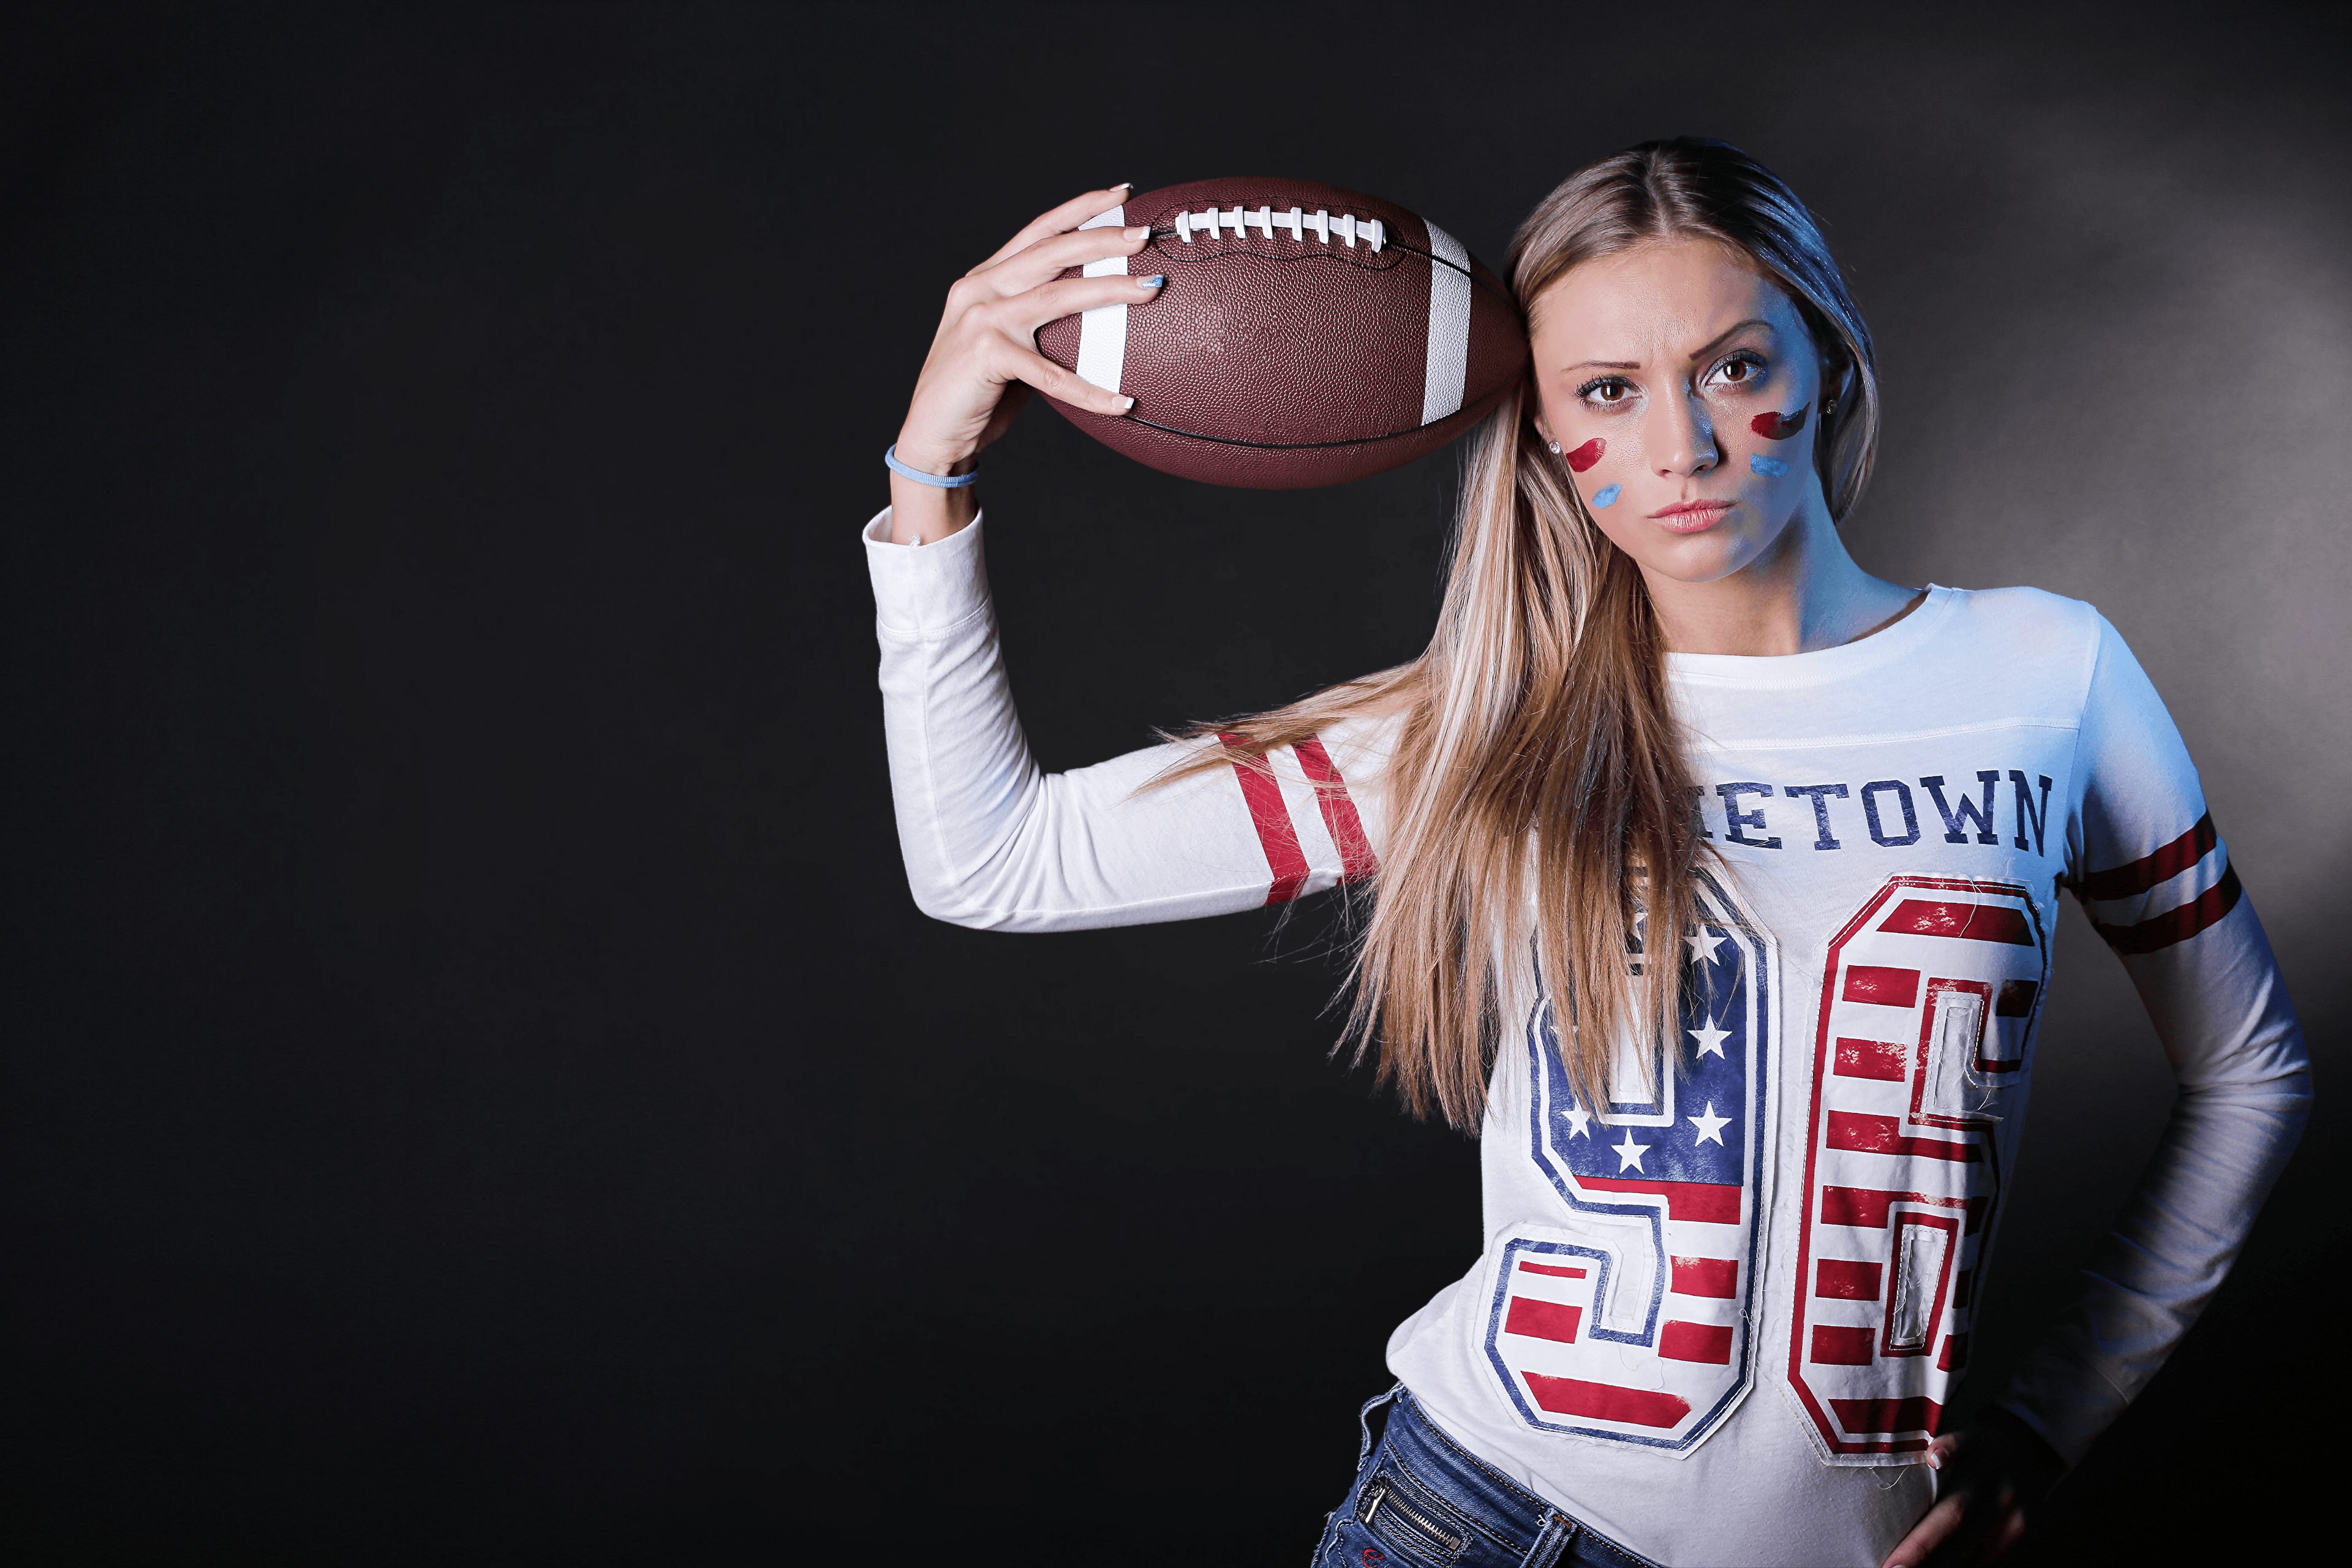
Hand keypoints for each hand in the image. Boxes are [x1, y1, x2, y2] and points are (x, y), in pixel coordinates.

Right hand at [888, 185, 1163, 543]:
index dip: (1080, 209)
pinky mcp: (985, 355)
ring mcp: (981, 319)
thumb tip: (1098, 321)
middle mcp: (979, 289)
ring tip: (1150, 288)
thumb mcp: (1010, 347)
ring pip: (1056, 296)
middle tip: (1145, 234)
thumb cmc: (977, 394)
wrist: (931, 437)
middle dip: (1101, 237)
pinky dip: (1089, 391)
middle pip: (1050, 250)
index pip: (1038, 231)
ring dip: (1109, 290)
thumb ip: (1040, 325)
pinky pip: (1051, 373)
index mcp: (985, 279)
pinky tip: (1121, 401)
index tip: (1122, 194)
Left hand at [1881, 1408, 2066, 1567]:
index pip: (1949, 1516)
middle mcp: (2001, 1504)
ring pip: (1975, 1557)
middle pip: (1960, 1545)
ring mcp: (2015, 1524)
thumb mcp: (1968, 1432)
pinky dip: (1961, 1565)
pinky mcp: (2020, 1534)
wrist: (2035, 1443)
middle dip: (1924, 1561)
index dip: (1920, 1545)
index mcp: (1984, 1477)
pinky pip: (1987, 1557)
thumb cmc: (1985, 1440)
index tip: (1890, 1565)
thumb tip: (1933, 1458)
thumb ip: (1949, 1444)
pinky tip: (1934, 1567)